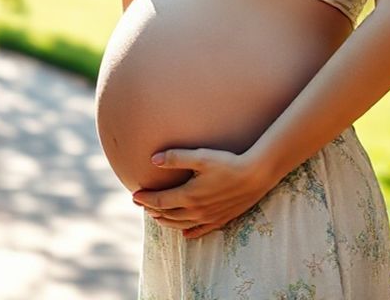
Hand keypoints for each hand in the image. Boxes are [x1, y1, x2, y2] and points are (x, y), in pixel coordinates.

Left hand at [131, 148, 275, 239]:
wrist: (256, 176)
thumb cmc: (228, 163)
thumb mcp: (201, 156)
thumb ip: (175, 157)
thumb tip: (152, 159)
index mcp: (188, 195)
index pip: (159, 201)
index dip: (144, 199)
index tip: (134, 194)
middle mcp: (196, 211)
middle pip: (167, 215)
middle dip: (151, 209)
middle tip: (141, 203)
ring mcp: (208, 218)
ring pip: (180, 225)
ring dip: (166, 221)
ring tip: (156, 215)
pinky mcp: (220, 220)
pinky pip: (200, 231)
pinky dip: (188, 232)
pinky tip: (184, 234)